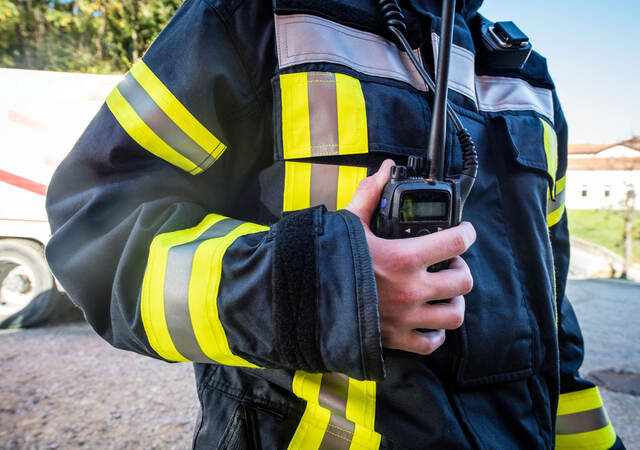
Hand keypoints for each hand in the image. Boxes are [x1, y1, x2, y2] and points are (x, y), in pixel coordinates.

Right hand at [345, 160, 475, 354]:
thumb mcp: (349, 223)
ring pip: (454, 315)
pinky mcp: (396, 338)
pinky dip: (435, 334)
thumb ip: (370, 194)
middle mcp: (412, 290)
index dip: (467, 233)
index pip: (457, 242)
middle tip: (450, 264)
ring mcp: (406, 317)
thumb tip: (385, 169)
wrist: (305, 299)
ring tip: (443, 293)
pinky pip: (431, 343)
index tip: (465, 231)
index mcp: (404, 258)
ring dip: (454, 302)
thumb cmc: (328, 261)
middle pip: (463, 281)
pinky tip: (428, 321)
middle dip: (461, 270)